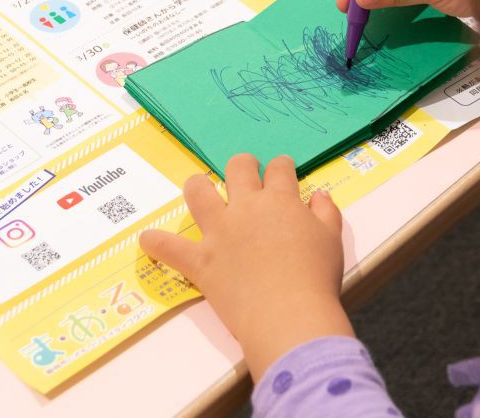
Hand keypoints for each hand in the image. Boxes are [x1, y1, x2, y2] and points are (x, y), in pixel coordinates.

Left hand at [139, 154, 352, 379]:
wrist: (289, 314)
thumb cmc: (315, 277)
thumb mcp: (332, 240)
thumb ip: (326, 213)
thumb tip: (319, 195)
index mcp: (280, 200)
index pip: (279, 169)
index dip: (280, 166)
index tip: (281, 168)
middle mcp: (247, 208)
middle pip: (237, 169)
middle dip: (242, 165)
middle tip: (245, 170)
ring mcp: (220, 232)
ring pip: (199, 193)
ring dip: (197, 186)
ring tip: (199, 187)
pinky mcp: (201, 261)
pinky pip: (170, 248)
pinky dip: (156, 243)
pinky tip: (147, 239)